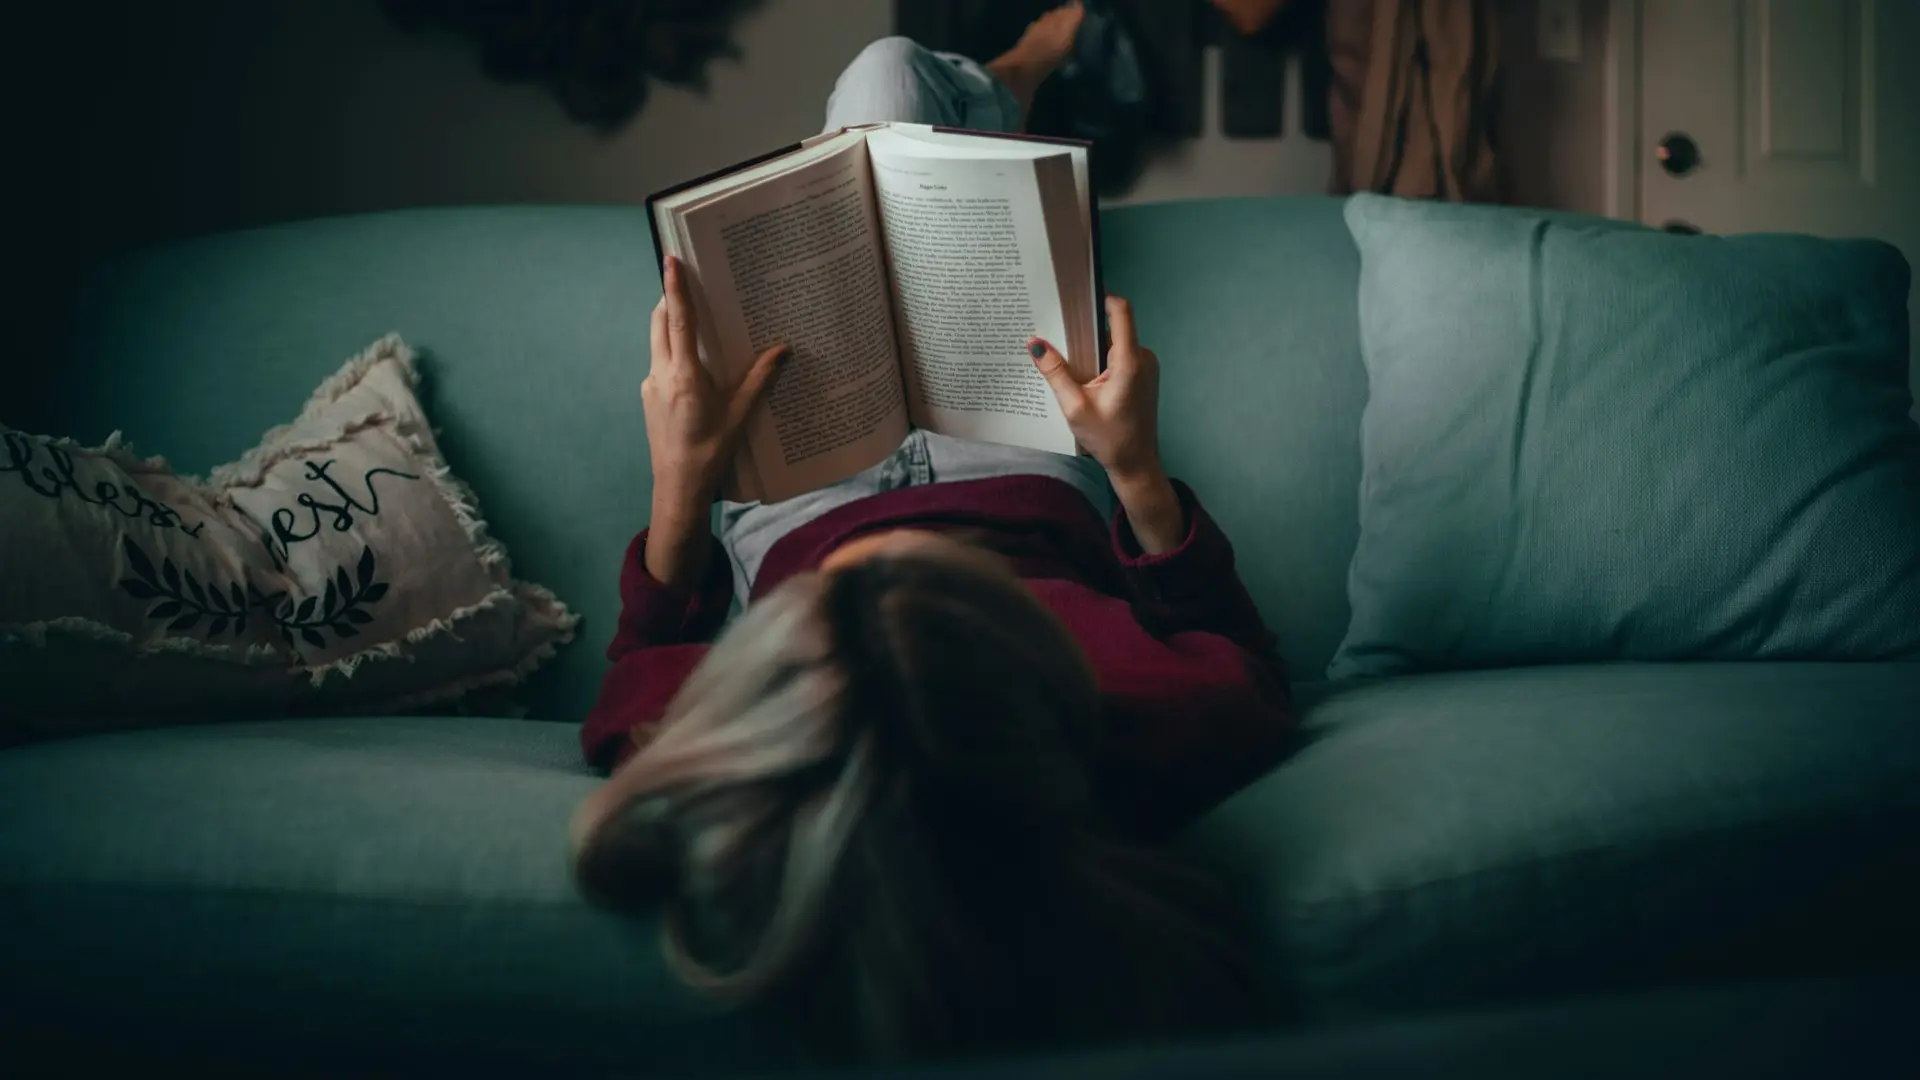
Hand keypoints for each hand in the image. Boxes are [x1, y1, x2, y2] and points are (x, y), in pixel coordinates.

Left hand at [643, 255, 784, 509]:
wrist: (677, 487)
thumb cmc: (710, 453)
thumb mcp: (740, 416)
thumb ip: (759, 379)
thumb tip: (783, 350)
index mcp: (685, 376)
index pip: (679, 320)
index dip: (675, 287)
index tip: (670, 260)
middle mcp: (661, 375)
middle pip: (660, 322)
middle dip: (671, 299)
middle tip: (687, 282)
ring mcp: (651, 385)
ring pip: (657, 341)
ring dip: (670, 324)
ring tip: (695, 320)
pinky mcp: (648, 396)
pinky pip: (659, 362)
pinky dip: (672, 351)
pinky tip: (693, 363)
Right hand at [1031, 296, 1186, 553]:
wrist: (1136, 464)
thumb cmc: (1109, 439)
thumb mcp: (1074, 407)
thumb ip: (1055, 372)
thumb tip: (1034, 343)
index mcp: (1130, 361)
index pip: (1121, 311)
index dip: (1101, 298)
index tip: (1077, 297)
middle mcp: (1143, 358)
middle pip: (1113, 327)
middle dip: (1087, 329)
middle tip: (1059, 333)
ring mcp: (1146, 366)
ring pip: (1116, 342)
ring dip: (1093, 348)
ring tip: (1068, 359)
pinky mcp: (1144, 375)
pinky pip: (1121, 355)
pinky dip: (1102, 360)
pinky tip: (1083, 376)